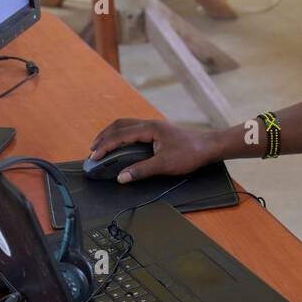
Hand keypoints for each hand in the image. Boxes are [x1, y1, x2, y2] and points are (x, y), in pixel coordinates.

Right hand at [88, 118, 217, 183]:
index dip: (105, 146)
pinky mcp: (159, 131)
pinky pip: (134, 129)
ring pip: (127, 125)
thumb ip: (141, 170)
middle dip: (104, 136)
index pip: (120, 135)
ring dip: (113, 134)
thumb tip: (121, 177)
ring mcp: (155, 126)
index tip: (94, 156)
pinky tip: (122, 143)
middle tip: (93, 149)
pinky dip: (123, 135)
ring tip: (103, 145)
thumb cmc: (190, 153)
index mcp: (150, 128)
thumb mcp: (164, 165)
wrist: (209, 147)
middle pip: (120, 125)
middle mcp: (150, 124)